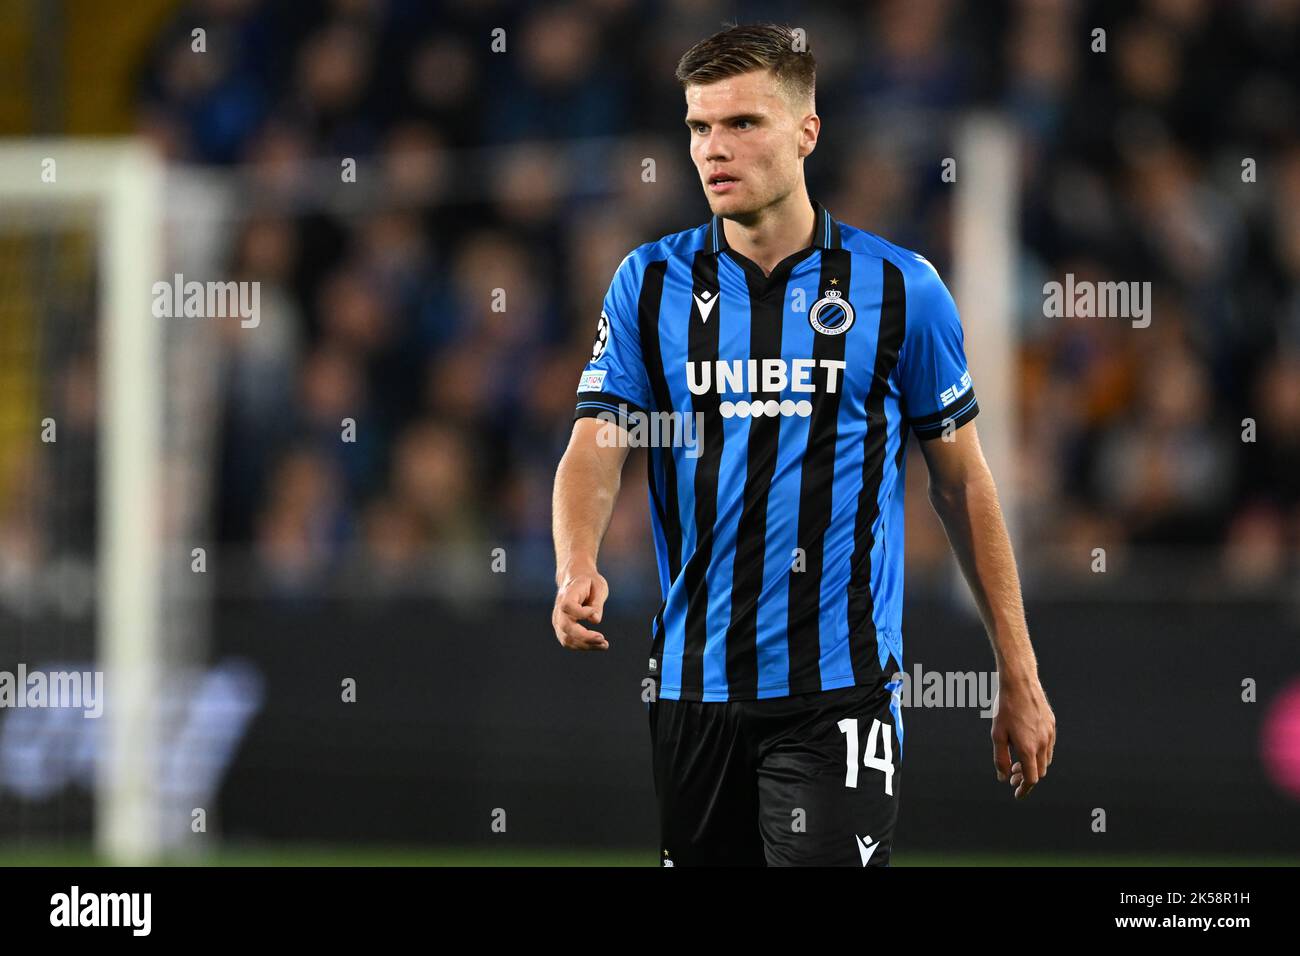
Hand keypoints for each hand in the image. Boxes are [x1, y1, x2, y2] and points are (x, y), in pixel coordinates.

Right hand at [552, 570, 609, 650]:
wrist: (576, 579)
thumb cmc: (590, 583)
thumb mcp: (598, 587)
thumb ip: (597, 603)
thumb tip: (595, 620)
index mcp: (568, 594)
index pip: (567, 606)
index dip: (580, 612)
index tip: (594, 611)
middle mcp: (559, 609)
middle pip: (565, 626)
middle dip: (584, 636)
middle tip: (602, 639)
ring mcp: (558, 620)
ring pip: (567, 638)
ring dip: (585, 645)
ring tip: (604, 645)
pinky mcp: (562, 629)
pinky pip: (569, 642)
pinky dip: (583, 646)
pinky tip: (597, 645)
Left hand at [990, 675, 1054, 799]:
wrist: (1020, 683)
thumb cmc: (1004, 708)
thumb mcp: (997, 735)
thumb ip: (1000, 759)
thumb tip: (1003, 778)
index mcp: (1028, 748)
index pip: (1031, 778)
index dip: (1024, 788)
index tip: (1016, 793)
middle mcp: (1042, 743)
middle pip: (1039, 772)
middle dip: (1027, 778)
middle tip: (1012, 775)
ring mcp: (1049, 734)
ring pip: (1046, 760)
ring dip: (1034, 766)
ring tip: (1018, 762)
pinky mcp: (1052, 725)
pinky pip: (1049, 746)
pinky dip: (1040, 754)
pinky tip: (1027, 748)